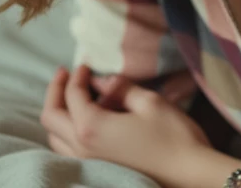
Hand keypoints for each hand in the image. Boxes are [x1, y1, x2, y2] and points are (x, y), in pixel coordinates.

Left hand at [40, 65, 230, 187]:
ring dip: (60, 114)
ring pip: (55, 137)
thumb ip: (121, 88)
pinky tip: (84, 124)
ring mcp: (88, 164)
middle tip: (66, 74)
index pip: (71, 95)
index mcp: (91, 127)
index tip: (87, 64)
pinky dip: (67, 133)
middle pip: (51, 117)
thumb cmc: (173, 137)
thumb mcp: (150, 102)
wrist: (188, 176)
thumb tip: (103, 81)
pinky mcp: (98, 172)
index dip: (77, 75)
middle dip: (56, 91)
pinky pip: (68, 152)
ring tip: (74, 98)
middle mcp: (82, 148)